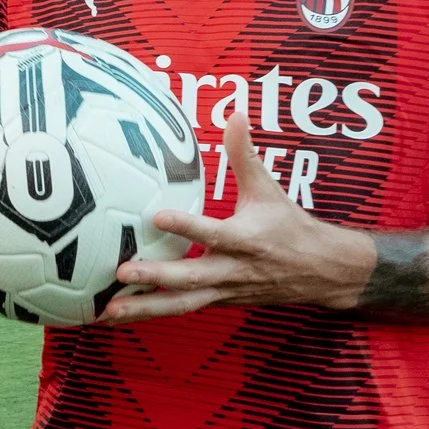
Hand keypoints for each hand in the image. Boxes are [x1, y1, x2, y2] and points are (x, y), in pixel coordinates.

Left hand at [104, 114, 377, 321]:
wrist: (321, 273)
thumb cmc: (289, 226)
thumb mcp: (268, 190)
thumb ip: (245, 155)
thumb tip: (235, 113)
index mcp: (246, 240)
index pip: (214, 233)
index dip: (187, 227)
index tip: (156, 217)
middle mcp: (233, 270)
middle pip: (191, 278)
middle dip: (156, 276)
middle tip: (120, 271)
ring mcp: (224, 291)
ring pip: (182, 304)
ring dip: (144, 309)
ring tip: (107, 311)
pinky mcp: (217, 302)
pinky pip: (181, 309)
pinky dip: (150, 313)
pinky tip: (116, 314)